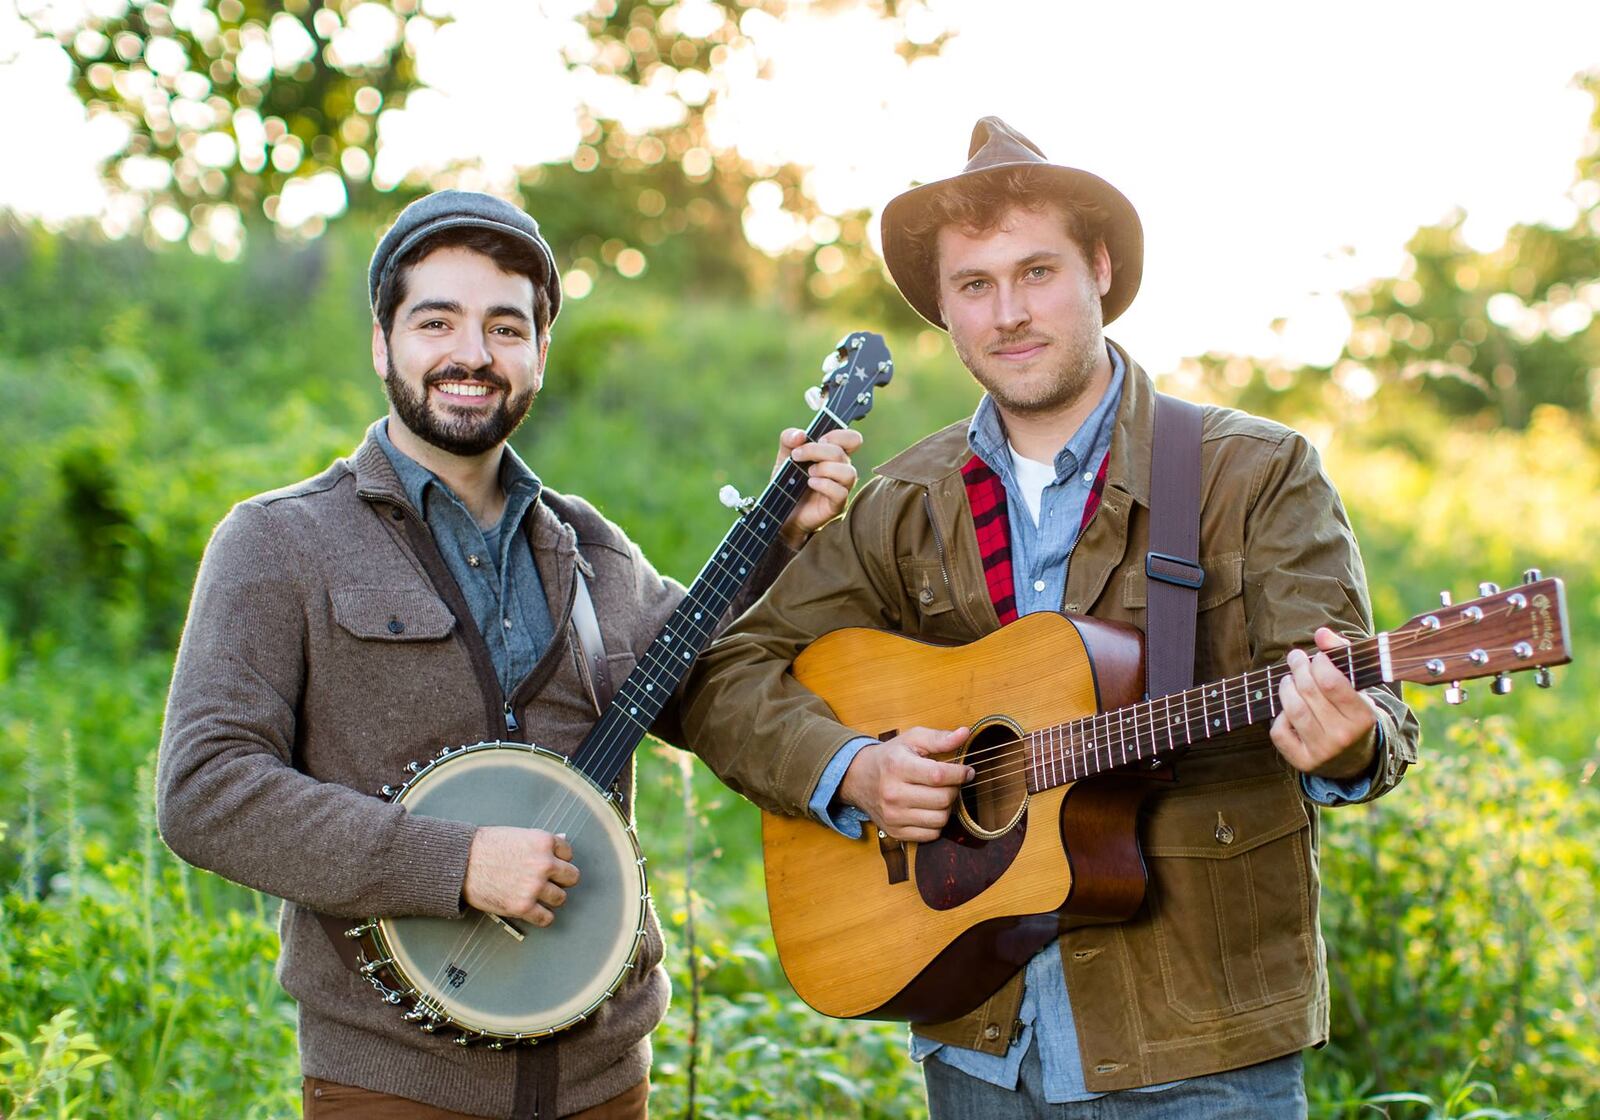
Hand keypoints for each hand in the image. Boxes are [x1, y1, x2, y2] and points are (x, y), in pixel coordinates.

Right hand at [462, 826, 578, 927]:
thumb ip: (542, 841)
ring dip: (550, 898)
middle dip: (560, 879)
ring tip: (536, 895)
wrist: (460, 863)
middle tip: (547, 881)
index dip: (558, 859)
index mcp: (543, 842)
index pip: (568, 853)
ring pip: (560, 898)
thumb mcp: (518, 835)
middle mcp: (543, 864)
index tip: (548, 864)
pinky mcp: (523, 906)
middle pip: (571, 877)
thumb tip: (562, 840)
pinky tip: (533, 911)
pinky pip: (546, 918)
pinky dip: (542, 917)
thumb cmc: (485, 847)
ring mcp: (534, 886)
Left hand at [776, 427, 862, 547]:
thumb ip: (789, 439)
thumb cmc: (787, 482)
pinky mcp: (837, 505)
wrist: (779, 510)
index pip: (852, 439)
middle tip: (797, 456)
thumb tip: (801, 434)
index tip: (817, 439)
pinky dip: (824, 484)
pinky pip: (840, 492)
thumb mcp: (784, 456)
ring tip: (808, 473)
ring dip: (824, 468)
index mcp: (833, 455)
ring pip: (848, 472)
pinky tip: (810, 483)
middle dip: (816, 450)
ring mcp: (841, 488)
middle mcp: (841, 469)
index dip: (838, 435)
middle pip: (841, 453)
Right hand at [839, 727, 972, 842]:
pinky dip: (936, 823)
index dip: (959, 773)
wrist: (858, 779)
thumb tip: (964, 733)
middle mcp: (893, 793)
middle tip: (951, 782)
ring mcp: (893, 815)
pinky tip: (930, 809)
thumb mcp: (911, 740)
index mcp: (897, 767)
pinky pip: (931, 834)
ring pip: (940, 819)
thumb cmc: (889, 758)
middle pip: (942, 799)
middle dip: (954, 789)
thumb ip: (939, 738)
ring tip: (939, 795)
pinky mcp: (895, 831)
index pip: (938, 775)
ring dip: (947, 807)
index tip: (967, 771)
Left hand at [1270, 627, 1379, 780]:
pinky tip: (1287, 710)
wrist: (1355, 759)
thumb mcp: (1357, 686)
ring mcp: (1322, 752)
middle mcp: (1343, 737)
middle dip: (1298, 669)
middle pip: (1309, 693)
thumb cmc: (1353, 712)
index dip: (1318, 663)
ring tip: (1288, 679)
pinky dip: (1279, 717)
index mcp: (1363, 717)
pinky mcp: (1303, 762)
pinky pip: (1280, 733)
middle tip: (1295, 659)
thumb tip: (1321, 632)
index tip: (1315, 657)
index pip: (1331, 682)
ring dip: (1285, 688)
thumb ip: (1342, 654)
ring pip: (1293, 710)